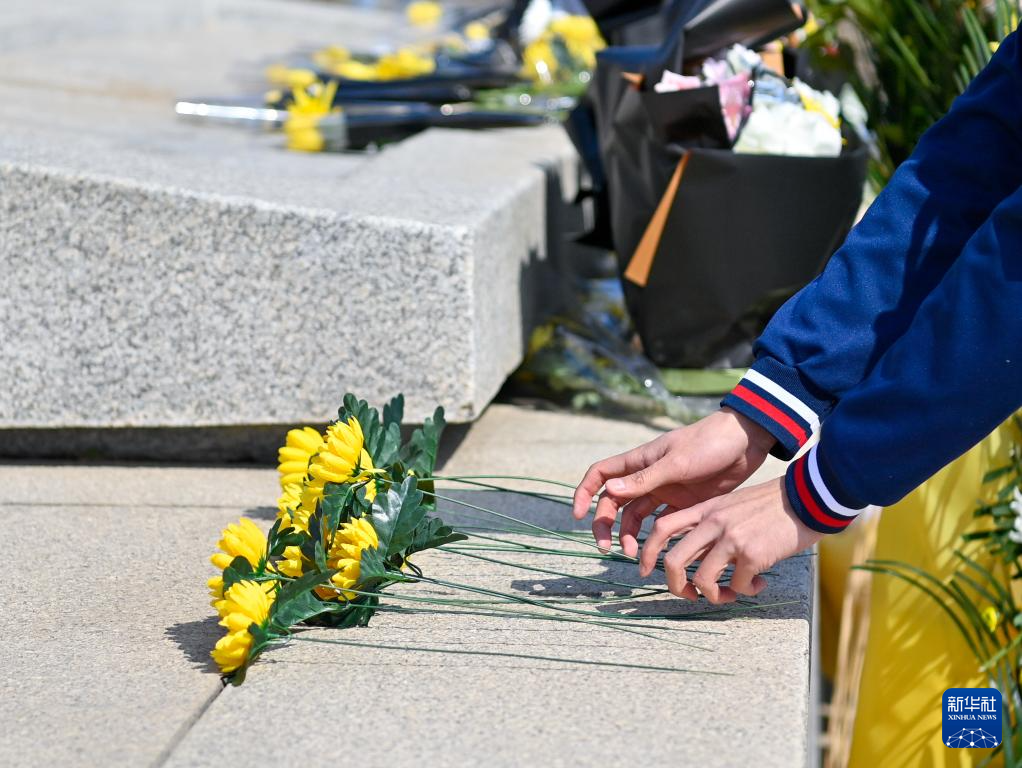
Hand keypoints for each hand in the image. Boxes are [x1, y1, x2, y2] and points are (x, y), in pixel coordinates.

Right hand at [571, 407, 775, 554]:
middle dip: (606, 525)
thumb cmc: (709, 444)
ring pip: (635, 516)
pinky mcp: (683, 502)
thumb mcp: (676, 463)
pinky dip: (656, 537)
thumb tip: (609, 491)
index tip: (579, 517)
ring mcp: (664, 490)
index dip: (585, 493)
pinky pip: (662, 523)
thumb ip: (644, 480)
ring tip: (636, 554)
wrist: (746, 443)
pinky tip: (659, 550)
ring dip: (630, 535)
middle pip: (614, 502)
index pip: (601, 474)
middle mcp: (647, 477)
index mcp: (639, 461)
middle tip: (607, 548)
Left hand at [639, 477, 823, 602]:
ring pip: (702, 580)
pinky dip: (745, 591)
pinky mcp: (752, 554)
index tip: (646, 571)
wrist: (807, 498)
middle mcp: (712, 523)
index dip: (647, 553)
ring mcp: (730, 538)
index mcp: (705, 510)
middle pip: (673, 561)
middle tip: (690, 596)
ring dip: (714, 596)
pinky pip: (737, 586)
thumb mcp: (733, 506)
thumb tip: (703, 561)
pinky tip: (759, 584)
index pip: (661, 528)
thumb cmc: (772, 505)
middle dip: (675, 587)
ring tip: (730, 595)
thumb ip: (714, 526)